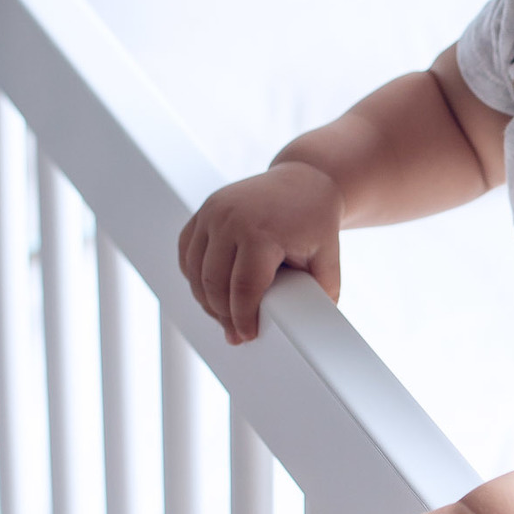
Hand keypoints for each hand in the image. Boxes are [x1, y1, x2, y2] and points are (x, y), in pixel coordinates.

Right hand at [178, 160, 342, 343]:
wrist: (304, 178)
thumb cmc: (316, 218)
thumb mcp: (327, 255)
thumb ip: (322, 291)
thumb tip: (313, 327)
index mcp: (261, 232)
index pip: (243, 289)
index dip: (243, 319)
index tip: (246, 336)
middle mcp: (229, 220)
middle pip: (213, 284)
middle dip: (223, 315)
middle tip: (236, 333)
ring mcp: (212, 213)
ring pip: (194, 272)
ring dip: (206, 300)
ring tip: (224, 316)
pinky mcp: (203, 212)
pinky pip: (187, 253)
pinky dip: (194, 277)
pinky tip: (209, 292)